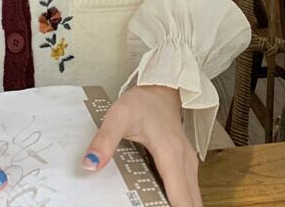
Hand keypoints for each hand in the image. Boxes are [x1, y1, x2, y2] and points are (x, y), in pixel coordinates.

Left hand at [82, 84, 201, 206]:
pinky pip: (189, 193)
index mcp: (171, 155)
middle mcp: (186, 163)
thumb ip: (105, 140)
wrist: (159, 89)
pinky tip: (160, 203)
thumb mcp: (119, 115)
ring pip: (193, 201)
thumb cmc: (143, 101)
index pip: (181, 201)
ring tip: (152, 205)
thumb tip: (91, 164)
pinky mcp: (188, 166)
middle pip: (191, 205)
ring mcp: (190, 165)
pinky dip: (180, 201)